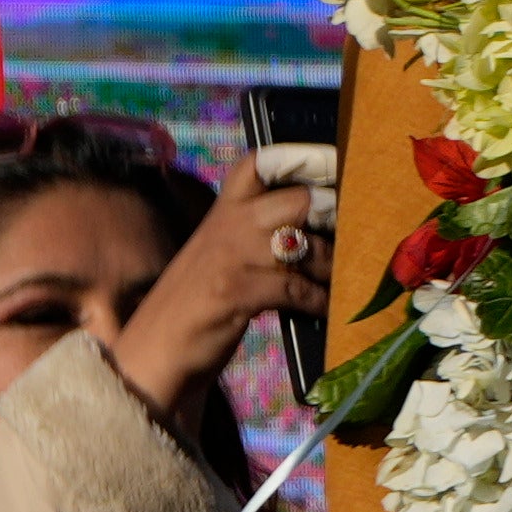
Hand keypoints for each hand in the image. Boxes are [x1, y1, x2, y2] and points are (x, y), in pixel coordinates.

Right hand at [104, 164, 332, 420]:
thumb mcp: (222, 258)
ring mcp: (230, 257)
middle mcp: (227, 226)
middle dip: (332, 212)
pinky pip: (294, 287)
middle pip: (296, 200)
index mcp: (222, 213)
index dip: (299, 158)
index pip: (257, 165)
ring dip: (332, 264)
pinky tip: (327, 308)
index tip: (335, 162)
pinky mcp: (235, 291)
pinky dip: (318, 299)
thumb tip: (315, 226)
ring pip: (304, 245)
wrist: (153, 352)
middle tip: (358, 229)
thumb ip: (255, 236)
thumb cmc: (195, 306)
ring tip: (346, 277)